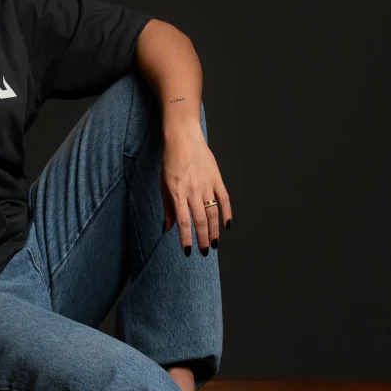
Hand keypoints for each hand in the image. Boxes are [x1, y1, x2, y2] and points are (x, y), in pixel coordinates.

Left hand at [161, 123, 232, 254]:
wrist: (184, 139)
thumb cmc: (171, 162)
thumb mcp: (164, 185)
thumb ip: (168, 208)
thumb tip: (168, 228)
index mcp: (178, 193)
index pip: (183, 221)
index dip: (186, 238)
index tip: (188, 251)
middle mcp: (193, 191)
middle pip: (200, 220)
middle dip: (203, 239)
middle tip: (204, 251)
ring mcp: (206, 185)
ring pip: (213, 213)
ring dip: (214, 231)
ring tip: (214, 243)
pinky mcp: (216, 179)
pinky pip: (224, 199)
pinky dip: (227, 213)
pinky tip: (227, 225)